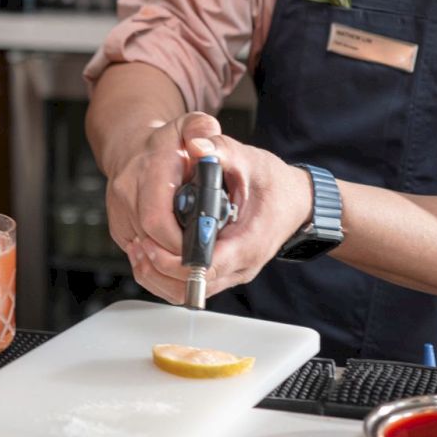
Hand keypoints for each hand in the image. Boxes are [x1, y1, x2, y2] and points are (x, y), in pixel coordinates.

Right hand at [104, 111, 220, 292]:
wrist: (131, 148)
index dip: (178, 242)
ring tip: (191, 263)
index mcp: (149, 169)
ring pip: (142, 253)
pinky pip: (136, 256)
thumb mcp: (189, 126)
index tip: (199, 249)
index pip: (156, 219)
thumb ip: (202, 128)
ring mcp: (119, 211)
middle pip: (150, 242)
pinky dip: (157, 263)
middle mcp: (128, 190)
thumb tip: (204, 140)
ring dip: (168, 262)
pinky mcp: (118, 227)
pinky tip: (174, 260)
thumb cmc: (166, 143)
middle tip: (200, 262)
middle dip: (177, 257)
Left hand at [113, 128, 313, 305]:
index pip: (207, 266)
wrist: (297, 201)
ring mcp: (233, 273)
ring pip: (189, 292)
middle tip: (139, 244)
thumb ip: (221, 151)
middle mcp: (241, 265)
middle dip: (161, 268)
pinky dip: (168, 276)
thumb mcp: (249, 160)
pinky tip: (152, 255)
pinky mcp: (225, 272)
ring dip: (161, 276)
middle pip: (193, 286)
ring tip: (141, 250)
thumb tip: (198, 144)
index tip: (153, 244)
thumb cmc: (274, 183)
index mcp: (249, 242)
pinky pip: (191, 287)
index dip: (175, 259)